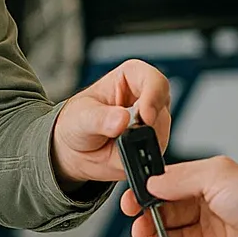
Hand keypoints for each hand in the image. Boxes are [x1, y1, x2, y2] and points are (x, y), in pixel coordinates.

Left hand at [50, 59, 171, 185]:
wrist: (75, 150)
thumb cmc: (77, 121)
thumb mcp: (81, 116)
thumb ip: (100, 118)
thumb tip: (121, 120)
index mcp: (132, 78)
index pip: (155, 81)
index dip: (154, 97)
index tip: (144, 117)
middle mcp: (147, 98)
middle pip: (162, 110)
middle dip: (146, 127)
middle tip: (123, 136)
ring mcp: (153, 123)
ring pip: (162, 135)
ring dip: (141, 145)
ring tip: (115, 145)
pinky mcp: (153, 145)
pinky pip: (155, 155)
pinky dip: (140, 158)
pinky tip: (122, 155)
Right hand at [121, 155, 237, 236]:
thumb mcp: (216, 176)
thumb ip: (180, 179)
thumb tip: (153, 183)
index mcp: (206, 182)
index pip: (167, 188)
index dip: (147, 196)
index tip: (130, 204)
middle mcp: (208, 207)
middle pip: (167, 215)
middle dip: (149, 222)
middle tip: (140, 229)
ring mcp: (212, 233)